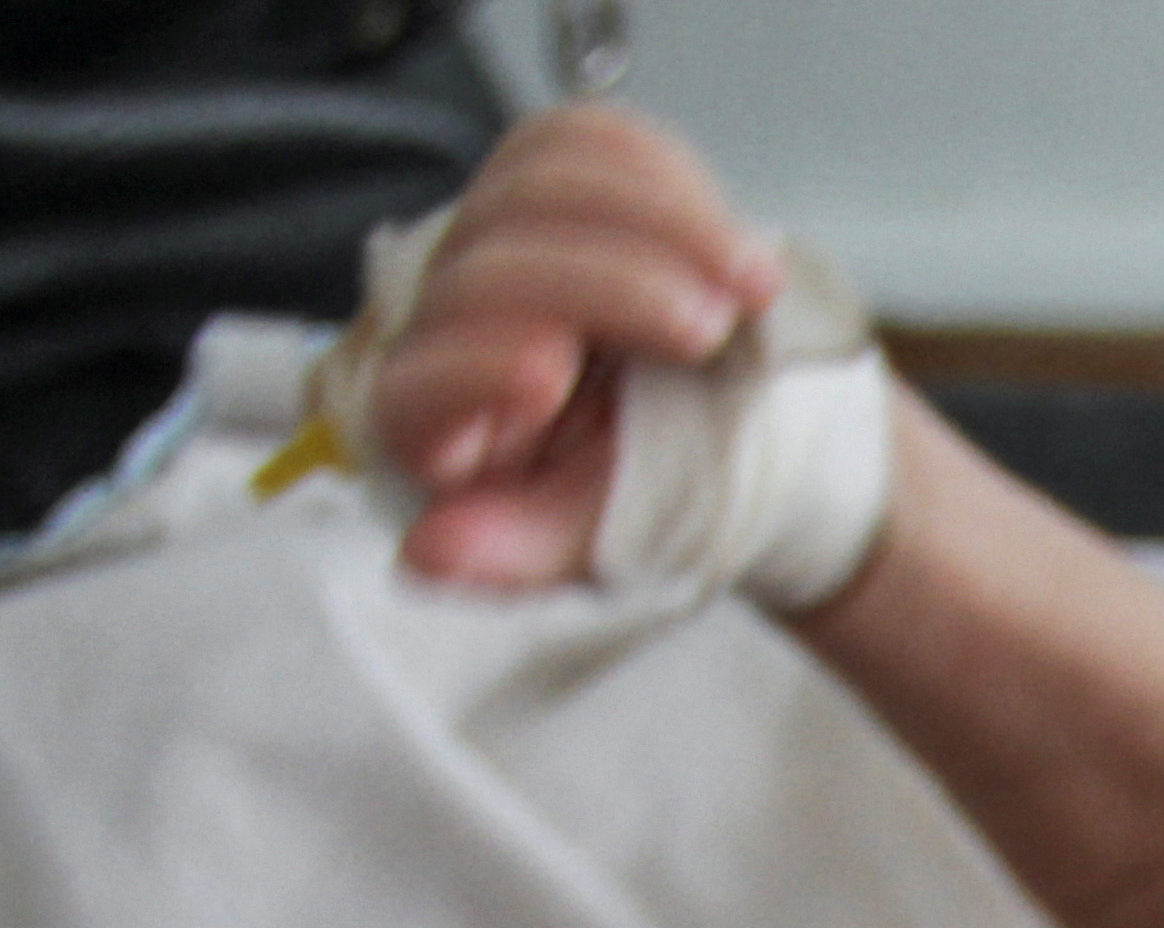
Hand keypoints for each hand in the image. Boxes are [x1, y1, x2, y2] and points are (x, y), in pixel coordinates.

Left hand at [360, 106, 782, 589]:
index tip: (551, 375)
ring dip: (660, 218)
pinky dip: (671, 177)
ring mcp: (498, 235)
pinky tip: (731, 240)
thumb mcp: (593, 544)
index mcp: (434, 423)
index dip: (470, 368)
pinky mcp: (556, 183)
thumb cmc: (647, 497)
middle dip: (607, 287)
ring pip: (540, 178)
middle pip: (491, 264)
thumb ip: (515, 551)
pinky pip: (591, 138)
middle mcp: (446, 315)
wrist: (727, 436)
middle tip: (707, 334)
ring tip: (749, 283)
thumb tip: (428, 553)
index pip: (414, 380)